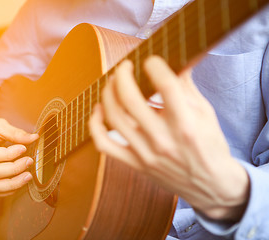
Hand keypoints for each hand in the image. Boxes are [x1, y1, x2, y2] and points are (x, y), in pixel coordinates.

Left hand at [89, 56, 248, 220]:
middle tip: (124, 66)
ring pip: (114, 118)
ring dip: (108, 94)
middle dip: (122, 75)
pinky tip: (99, 109)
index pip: (165, 86)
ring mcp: (146, 154)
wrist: (210, 185)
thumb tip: (175, 60)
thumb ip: (186, 86)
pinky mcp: (135, 163)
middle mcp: (163, 140)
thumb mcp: (206, 113)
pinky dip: (95, 124)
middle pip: (131, 100)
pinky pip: (104, 144)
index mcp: (185, 124)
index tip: (150, 60)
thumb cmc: (210, 146)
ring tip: (112, 82)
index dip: (154, 66)